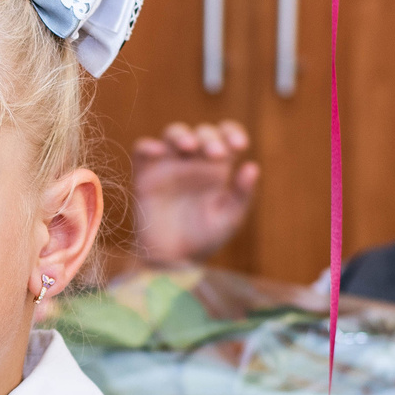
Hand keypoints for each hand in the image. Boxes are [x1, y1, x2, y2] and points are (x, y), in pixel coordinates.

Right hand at [131, 119, 258, 266]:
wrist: (172, 261)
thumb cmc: (203, 239)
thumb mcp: (229, 219)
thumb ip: (241, 194)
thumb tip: (252, 166)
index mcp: (216, 168)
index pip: (224, 137)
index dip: (231, 133)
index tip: (240, 145)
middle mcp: (193, 162)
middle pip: (201, 133)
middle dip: (210, 138)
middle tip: (217, 154)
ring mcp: (168, 166)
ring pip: (173, 134)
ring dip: (181, 135)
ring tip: (189, 146)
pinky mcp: (144, 175)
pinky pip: (142, 150)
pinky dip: (148, 146)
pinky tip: (158, 152)